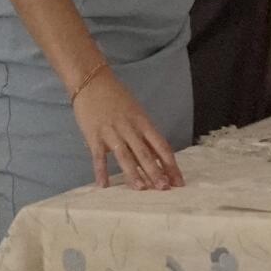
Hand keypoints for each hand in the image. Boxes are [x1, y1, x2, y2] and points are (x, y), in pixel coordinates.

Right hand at [70, 65, 184, 190]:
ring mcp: (112, 132)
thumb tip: (157, 156)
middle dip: (156, 171)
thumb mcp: (136, 113)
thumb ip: (144, 134)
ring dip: (133, 173)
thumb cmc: (117, 98)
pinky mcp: (94, 136)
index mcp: (143, 122)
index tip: (179, 180)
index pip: (161, 146)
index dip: (171, 164)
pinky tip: (103, 185)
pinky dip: (101, 171)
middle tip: (164, 188)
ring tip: (141, 188)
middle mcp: (130, 128)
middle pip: (145, 153)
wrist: (92, 82)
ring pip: (125, 155)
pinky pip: (98, 156)